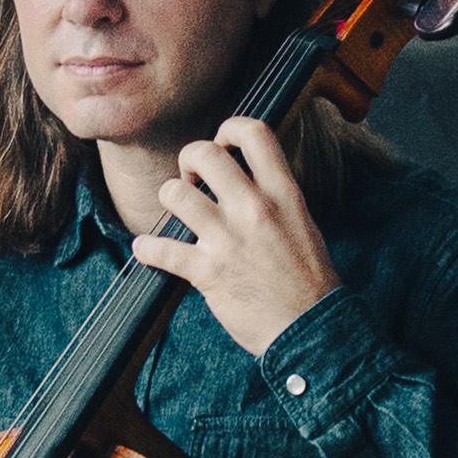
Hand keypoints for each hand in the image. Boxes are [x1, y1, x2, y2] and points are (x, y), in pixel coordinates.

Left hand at [129, 114, 340, 358]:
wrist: (311, 330)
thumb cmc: (308, 279)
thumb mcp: (302, 222)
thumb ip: (274, 196)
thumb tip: (244, 174)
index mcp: (283, 194)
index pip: (254, 133)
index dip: (229, 128)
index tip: (221, 144)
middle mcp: (255, 209)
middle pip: (205, 154)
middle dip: (188, 160)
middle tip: (190, 178)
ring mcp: (229, 240)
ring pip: (175, 194)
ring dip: (168, 199)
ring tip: (175, 212)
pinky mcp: (208, 273)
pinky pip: (161, 249)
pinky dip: (147, 248)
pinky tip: (146, 248)